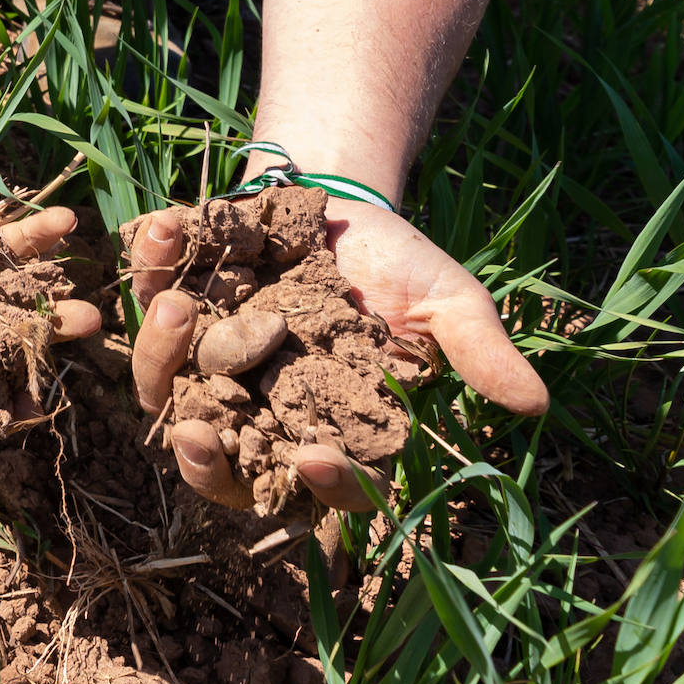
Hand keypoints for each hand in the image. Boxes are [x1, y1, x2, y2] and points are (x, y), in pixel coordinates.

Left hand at [127, 197, 547, 510]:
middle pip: (220, 462)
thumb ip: (477, 355)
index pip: (320, 480)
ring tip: (179, 306)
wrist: (343, 201)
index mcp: (319, 431)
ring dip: (162, 355)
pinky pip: (147, 304)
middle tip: (195, 434)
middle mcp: (251, 414)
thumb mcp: (447, 306)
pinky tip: (162, 231)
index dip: (320, 482)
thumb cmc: (398, 268)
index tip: (315, 459)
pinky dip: (151, 270)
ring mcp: (199, 368)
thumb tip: (536, 404)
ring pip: (165, 390)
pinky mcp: (169, 314)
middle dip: (205, 457)